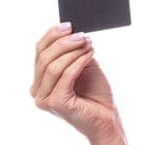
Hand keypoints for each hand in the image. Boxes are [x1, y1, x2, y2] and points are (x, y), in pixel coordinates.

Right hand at [31, 23, 119, 143]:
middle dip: (64, 43)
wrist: (108, 119)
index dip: (52, 35)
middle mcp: (37, 90)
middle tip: (82, 35)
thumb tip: (70, 30)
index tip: (69, 25)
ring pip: (52, 66)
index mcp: (39, 80)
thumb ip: (72, 51)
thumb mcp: (81, 65)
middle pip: (44, 57)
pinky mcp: (56, 104)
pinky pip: (65, 76)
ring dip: (72, 51)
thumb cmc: (95, 93)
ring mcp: (44, 99)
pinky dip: (78, 62)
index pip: (39, 52)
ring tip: (89, 44)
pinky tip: (90, 54)